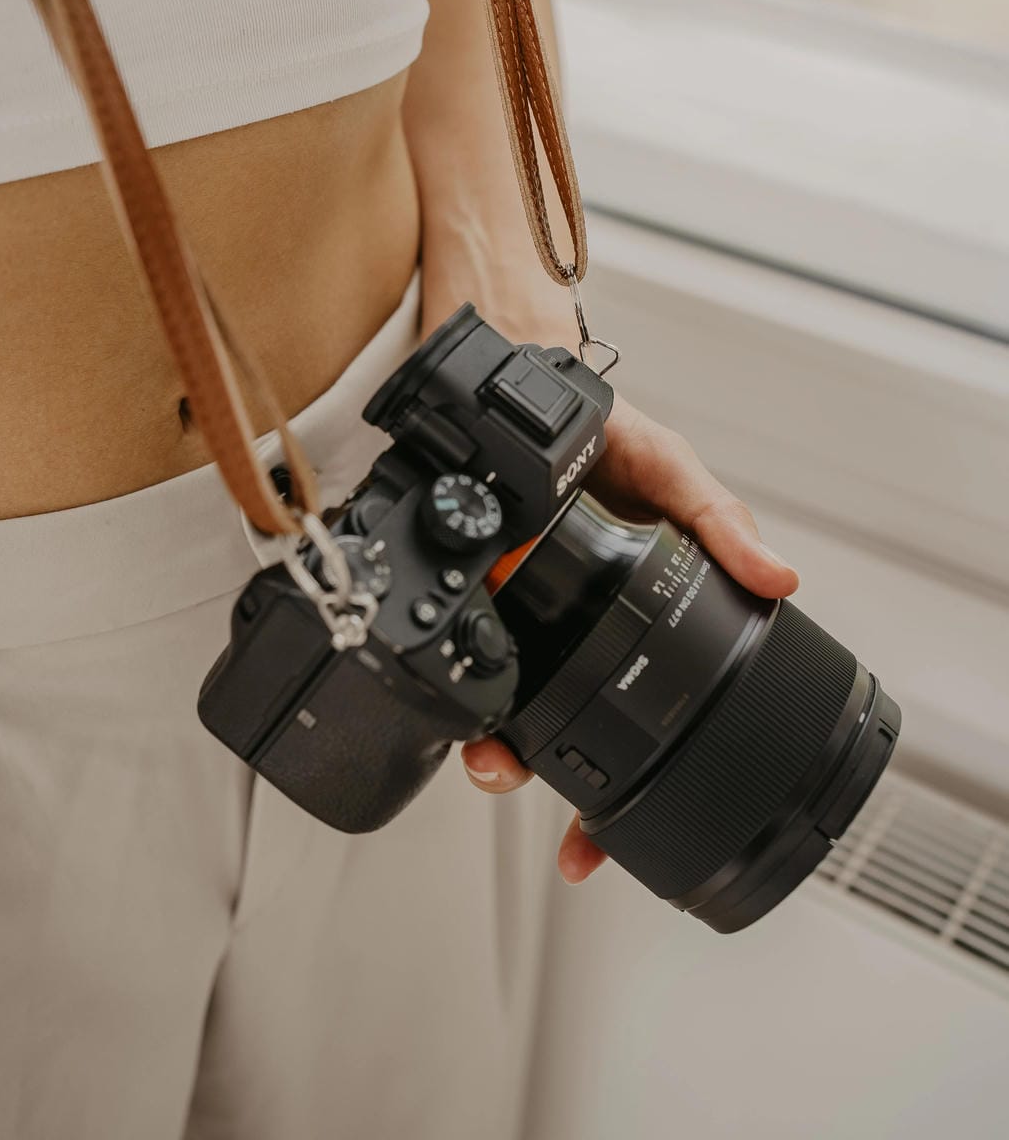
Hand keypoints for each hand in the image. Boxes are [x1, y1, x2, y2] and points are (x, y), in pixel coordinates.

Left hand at [461, 394, 799, 884]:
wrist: (535, 389)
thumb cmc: (614, 438)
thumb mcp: (676, 474)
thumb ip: (721, 523)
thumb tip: (779, 577)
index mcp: (624, 620)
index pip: (631, 715)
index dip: (615, 789)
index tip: (595, 844)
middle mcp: (568, 633)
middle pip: (560, 731)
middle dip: (550, 786)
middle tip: (545, 810)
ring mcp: (520, 618)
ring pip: (506, 707)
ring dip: (497, 748)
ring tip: (491, 762)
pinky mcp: (475, 592)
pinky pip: (463, 651)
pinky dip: (455, 688)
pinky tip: (453, 703)